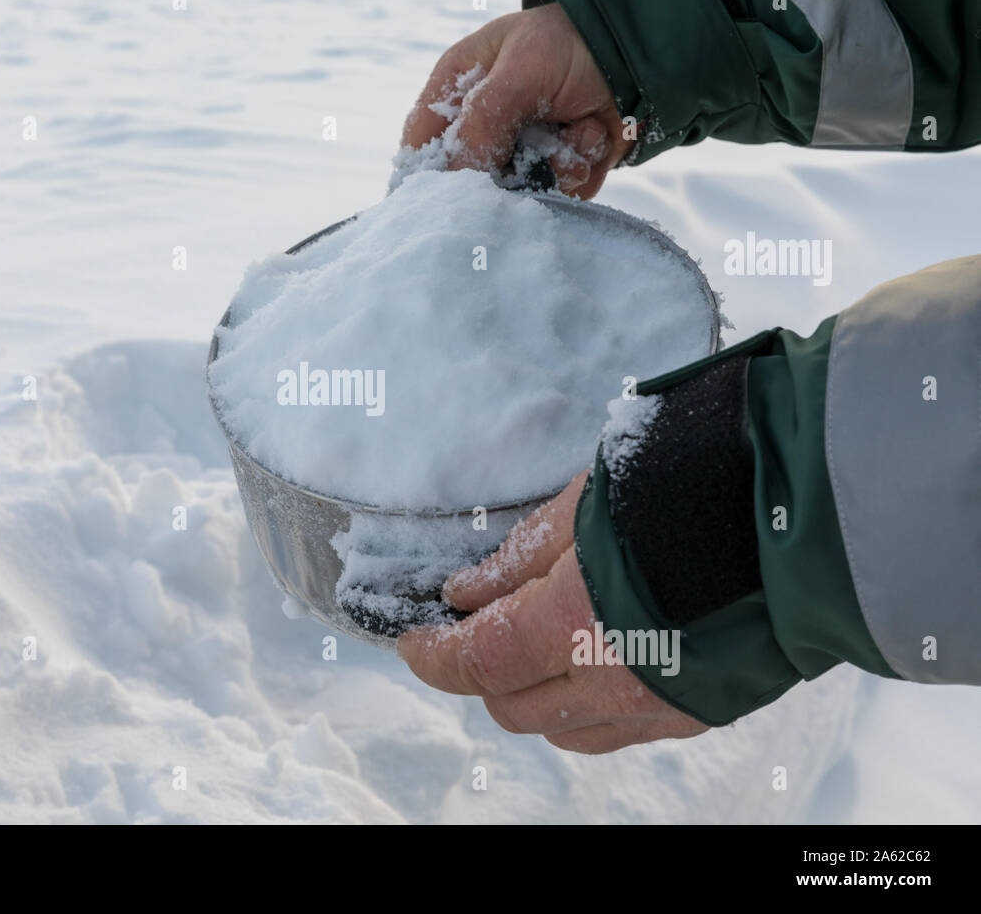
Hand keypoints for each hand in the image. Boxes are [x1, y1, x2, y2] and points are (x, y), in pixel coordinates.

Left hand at [397, 472, 707, 753]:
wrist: (806, 511)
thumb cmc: (689, 488)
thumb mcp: (584, 505)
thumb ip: (518, 560)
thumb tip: (464, 594)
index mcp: (576, 626)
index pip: (478, 663)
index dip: (433, 657)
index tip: (413, 641)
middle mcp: (614, 683)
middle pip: (511, 706)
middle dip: (481, 671)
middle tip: (475, 628)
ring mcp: (661, 708)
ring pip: (562, 730)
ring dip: (532, 693)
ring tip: (533, 642)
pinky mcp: (700, 714)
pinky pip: (616, 731)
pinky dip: (584, 705)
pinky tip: (589, 659)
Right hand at [401, 5, 631, 198]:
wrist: (638, 56)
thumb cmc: (571, 44)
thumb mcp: (521, 70)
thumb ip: (483, 120)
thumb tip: (458, 177)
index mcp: (457, 90)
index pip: (421, 143)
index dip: (427, 174)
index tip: (447, 195)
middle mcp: (483, 127)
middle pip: (468, 182)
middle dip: (504, 174)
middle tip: (531, 150)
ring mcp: (518, 153)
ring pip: (516, 193)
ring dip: (554, 165)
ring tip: (575, 128)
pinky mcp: (553, 173)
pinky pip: (556, 195)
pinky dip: (580, 166)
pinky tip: (591, 133)